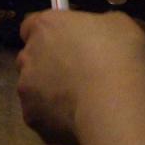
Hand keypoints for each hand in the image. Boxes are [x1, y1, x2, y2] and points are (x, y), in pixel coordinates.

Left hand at [17, 9, 144, 144]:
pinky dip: (55, 118)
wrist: (114, 106)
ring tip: (79, 101)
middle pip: (30, 57)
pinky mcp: (33, 120)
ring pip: (33, 89)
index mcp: (45, 26)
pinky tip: (78, 120)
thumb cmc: (117, 55)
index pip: (31, 25)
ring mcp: (27, 91)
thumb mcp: (118, 24)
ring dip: (49, 92)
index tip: (66, 41)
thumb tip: (97, 36)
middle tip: (76, 71)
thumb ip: (97, 27)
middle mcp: (28, 56)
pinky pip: (42, 116)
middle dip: (46, 63)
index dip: (48, 33)